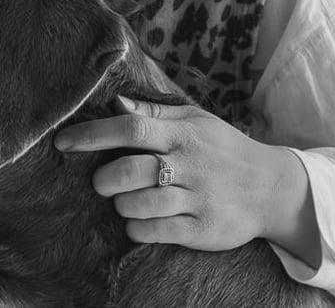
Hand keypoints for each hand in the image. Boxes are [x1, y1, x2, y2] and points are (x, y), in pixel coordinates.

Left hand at [53, 97, 319, 265]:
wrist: (271, 188)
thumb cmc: (222, 147)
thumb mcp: (194, 119)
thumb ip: (153, 114)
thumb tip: (115, 103)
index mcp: (182, 134)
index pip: (130, 129)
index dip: (92, 134)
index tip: (62, 142)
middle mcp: (188, 165)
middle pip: (131, 170)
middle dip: (105, 178)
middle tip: (101, 181)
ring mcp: (197, 199)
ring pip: (141, 204)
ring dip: (120, 204)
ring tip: (121, 199)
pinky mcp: (202, 230)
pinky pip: (157, 232)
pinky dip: (137, 227)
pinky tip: (137, 220)